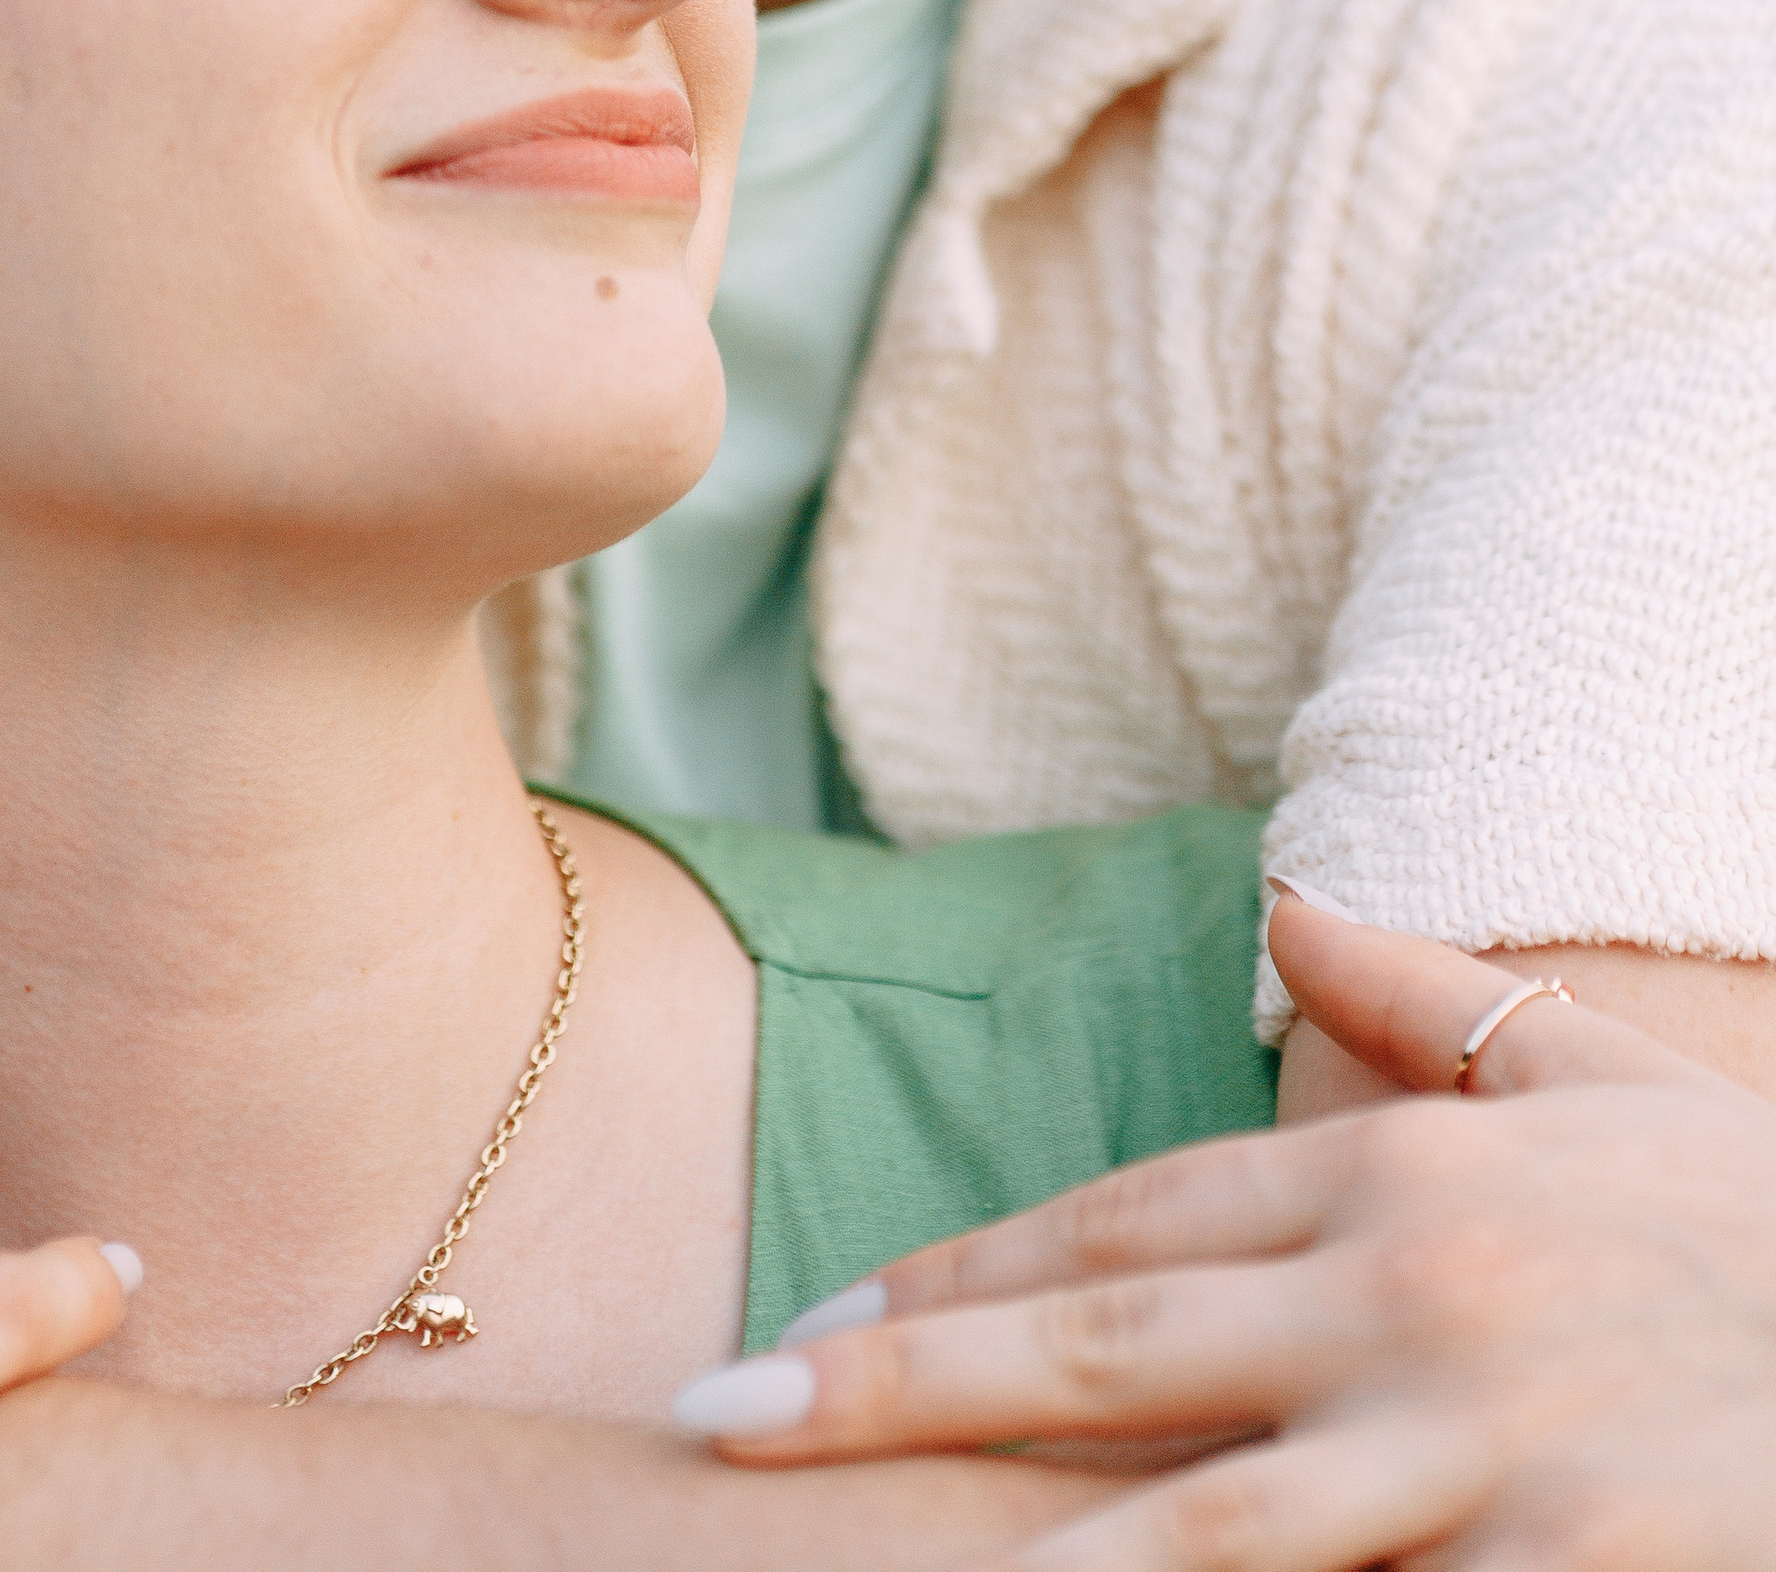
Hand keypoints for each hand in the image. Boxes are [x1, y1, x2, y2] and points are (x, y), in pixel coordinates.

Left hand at [675, 891, 1775, 1564]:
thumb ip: (1426, 1002)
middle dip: (899, 1386)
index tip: (813, 1314)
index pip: (1126, 1219)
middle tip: (724, 1418)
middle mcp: (1415, 1304)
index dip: (958, 1271)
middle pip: (1104, 1347)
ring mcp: (1485, 1458)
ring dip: (1021, 1554)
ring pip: (1200, 1528)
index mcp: (1405, 1180)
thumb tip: (1282, 889)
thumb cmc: (1771, 1237)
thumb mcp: (1608, 1087)